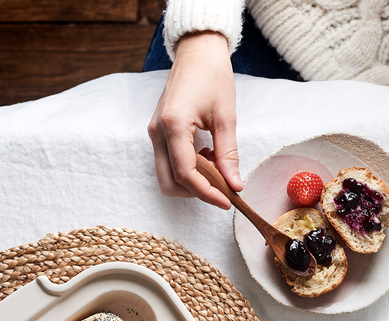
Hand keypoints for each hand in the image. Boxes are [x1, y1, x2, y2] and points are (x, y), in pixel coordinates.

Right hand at [148, 32, 240, 208]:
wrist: (197, 52)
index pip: (185, 173)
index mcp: (173, 125)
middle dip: (197, 192)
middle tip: (223, 188)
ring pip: (166, 177)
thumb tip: (234, 185)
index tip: (227, 201)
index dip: (207, 193)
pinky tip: (207, 156)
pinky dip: (187, 169)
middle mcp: (157, 132)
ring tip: (216, 165)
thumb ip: (229, 153)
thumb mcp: (226, 116)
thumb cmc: (212, 76)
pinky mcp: (158, 133)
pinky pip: (168, 163)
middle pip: (170, 183)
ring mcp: (154, 133)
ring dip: (192, 181)